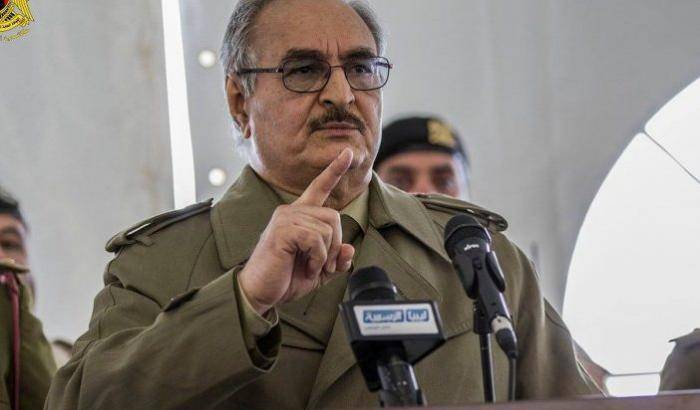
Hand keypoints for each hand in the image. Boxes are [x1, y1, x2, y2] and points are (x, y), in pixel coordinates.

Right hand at [238, 149, 355, 314]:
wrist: (260, 293)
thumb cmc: (285, 279)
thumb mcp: (319, 270)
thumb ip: (336, 259)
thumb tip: (350, 249)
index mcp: (300, 216)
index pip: (319, 187)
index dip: (335, 170)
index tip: (348, 153)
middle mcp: (292, 211)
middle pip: (334, 216)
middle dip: (336, 245)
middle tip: (324, 265)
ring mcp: (285, 218)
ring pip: (327, 229)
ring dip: (325, 255)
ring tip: (310, 267)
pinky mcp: (283, 230)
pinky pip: (316, 239)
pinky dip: (317, 258)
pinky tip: (305, 266)